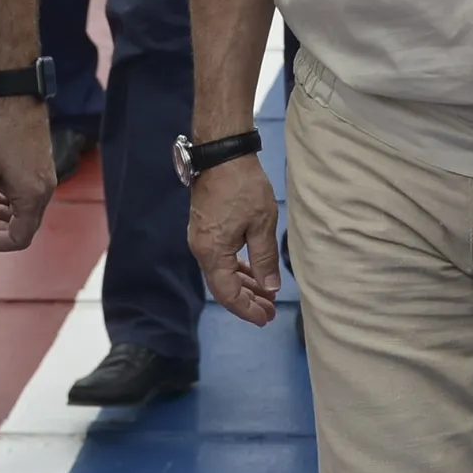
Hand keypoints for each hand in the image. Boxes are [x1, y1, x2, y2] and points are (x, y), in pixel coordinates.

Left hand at [0, 95, 54, 250]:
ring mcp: (47, 181)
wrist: (18, 102)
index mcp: (32, 198)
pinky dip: (11, 200)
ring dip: (3, 214)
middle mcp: (45, 193)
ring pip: (25, 212)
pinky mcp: (44, 170)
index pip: (19, 239)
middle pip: (24, 227)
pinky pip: (28, 197)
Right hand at [189, 156, 281, 324]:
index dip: (247, 309)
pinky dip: (237, 269)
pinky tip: (252, 273)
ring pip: (222, 274)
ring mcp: (201, 240)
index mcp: (213, 253)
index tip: (266, 318)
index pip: (228, 293)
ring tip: (267, 295)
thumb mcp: (261, 224)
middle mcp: (202, 250)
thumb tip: (270, 288)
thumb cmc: (244, 187)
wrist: (222, 154)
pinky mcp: (206, 230)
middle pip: (223, 287)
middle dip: (247, 301)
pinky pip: (221, 260)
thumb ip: (265, 259)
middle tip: (271, 311)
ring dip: (244, 285)